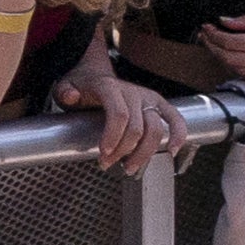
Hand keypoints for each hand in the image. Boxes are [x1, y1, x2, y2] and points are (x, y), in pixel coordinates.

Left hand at [69, 58, 187, 174]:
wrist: (94, 77)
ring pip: (155, 130)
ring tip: (128, 167)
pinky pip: (175, 119)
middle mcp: (132, 91)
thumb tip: (70, 96)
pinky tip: (172, 151)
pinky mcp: (159, 104)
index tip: (104, 153)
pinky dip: (178, 135)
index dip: (114, 136)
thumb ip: (66, 92)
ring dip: (144, 153)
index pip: (118, 114)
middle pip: (136, 127)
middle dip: (123, 151)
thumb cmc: (82, 87)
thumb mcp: (66, 87)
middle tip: (107, 164)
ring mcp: (148, 98)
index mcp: (110, 87)